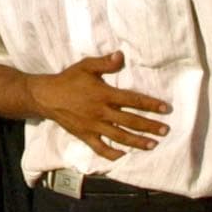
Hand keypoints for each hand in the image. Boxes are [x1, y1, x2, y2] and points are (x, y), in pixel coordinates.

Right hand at [24, 53, 169, 159]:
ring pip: (120, 137)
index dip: (150, 104)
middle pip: (130, 121)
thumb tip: (121, 55)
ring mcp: (93, 126)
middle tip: (165, 130)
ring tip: (152, 145)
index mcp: (104, 94)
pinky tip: (124, 156)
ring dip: (137, 142)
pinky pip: (100, 148)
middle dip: (150, 126)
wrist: (46, 96)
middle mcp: (101, 112)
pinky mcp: (85, 136)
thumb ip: (105, 62)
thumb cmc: (68, 79)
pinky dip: (112, 154)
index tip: (165, 109)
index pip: (132, 100)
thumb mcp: (86, 66)